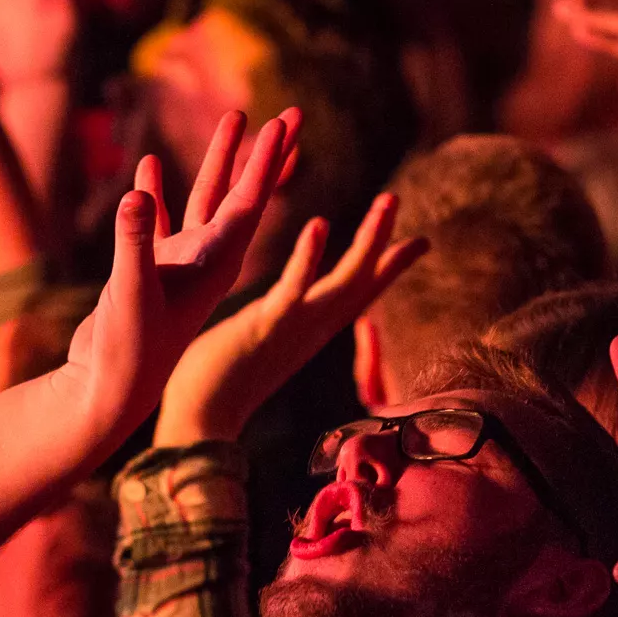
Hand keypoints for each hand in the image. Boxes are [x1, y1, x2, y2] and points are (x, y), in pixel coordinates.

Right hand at [51, 110, 301, 433]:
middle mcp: (204, 262)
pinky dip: (157, 193)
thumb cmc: (127, 351)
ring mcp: (177, 266)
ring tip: (235, 118)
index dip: (266, 163)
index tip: (284, 124)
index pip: (248, 205)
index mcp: (215, 266)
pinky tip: (151, 165)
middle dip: (263, 155)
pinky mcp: (149, 273)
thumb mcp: (130, 294)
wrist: (107, 393)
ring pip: (204, 202)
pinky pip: (157, 221)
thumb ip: (133, 243)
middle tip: (290, 114)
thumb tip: (136, 192)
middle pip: (241, 196)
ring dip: (219, 162)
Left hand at [156, 192, 426, 445]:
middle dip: (383, 242)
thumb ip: (271, 324)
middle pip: (362, 281)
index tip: (417, 243)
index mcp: (307, 328)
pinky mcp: (267, 326)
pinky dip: (308, 257)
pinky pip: (294, 288)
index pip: (354, 292)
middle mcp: (311, 329)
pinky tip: (319, 224)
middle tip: (396, 197)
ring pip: (345, 280)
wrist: (200, 419)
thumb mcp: (257, 342)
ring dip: (369, 239)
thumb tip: (273, 317)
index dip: (385, 266)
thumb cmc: (214, 384)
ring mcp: (294, 326)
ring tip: (388, 200)